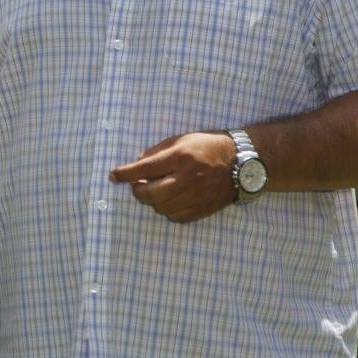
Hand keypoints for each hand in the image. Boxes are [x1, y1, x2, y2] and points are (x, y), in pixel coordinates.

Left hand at [110, 131, 237, 222]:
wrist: (244, 162)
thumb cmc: (208, 147)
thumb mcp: (181, 140)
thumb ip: (157, 152)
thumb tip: (136, 164)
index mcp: (181, 157)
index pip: (144, 169)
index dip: (125, 174)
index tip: (113, 176)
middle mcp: (188, 179)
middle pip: (150, 194)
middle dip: (137, 191)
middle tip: (136, 185)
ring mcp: (197, 196)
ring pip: (161, 207)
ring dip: (151, 201)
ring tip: (154, 191)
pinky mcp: (204, 209)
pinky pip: (176, 217)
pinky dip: (166, 210)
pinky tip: (168, 201)